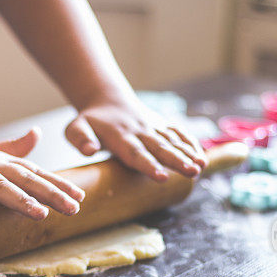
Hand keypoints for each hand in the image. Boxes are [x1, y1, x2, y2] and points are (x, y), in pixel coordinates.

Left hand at [65, 96, 206, 181]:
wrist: (107, 99)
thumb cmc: (90, 121)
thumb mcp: (75, 128)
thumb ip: (79, 139)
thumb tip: (88, 151)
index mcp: (120, 136)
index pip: (136, 153)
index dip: (149, 165)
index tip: (161, 177)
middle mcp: (140, 132)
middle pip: (160, 148)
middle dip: (177, 161)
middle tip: (191, 171)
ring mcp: (153, 127)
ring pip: (172, 141)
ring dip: (187, 153)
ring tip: (201, 166)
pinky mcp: (161, 125)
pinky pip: (178, 133)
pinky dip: (190, 143)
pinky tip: (201, 156)